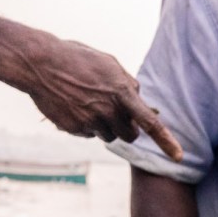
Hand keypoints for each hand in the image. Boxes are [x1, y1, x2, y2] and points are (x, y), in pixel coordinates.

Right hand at [24, 37, 182, 161]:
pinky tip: (74, 106)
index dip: (166, 141)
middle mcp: (108, 110)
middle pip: (130, 136)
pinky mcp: (75, 129)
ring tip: (89, 103)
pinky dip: (86, 125)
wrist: (38, 63)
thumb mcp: (109, 65)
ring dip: (106, 126)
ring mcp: (90, 121)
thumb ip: (128, 85)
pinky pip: (89, 134)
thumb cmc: (77, 59)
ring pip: (110, 137)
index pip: (150, 122)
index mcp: (122, 92)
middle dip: (127, 128)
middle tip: (116, 113)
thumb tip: (144, 103)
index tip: (179, 157)